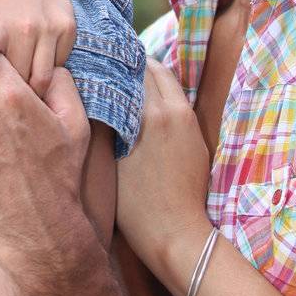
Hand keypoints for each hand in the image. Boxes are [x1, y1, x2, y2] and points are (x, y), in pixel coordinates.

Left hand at [0, 0, 75, 98]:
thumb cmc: (2, 8)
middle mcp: (22, 27)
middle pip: (19, 77)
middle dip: (14, 95)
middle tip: (11, 107)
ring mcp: (47, 28)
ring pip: (43, 77)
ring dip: (36, 91)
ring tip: (30, 97)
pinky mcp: (67, 29)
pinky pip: (60, 65)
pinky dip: (51, 72)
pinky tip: (43, 65)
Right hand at [116, 60, 212, 294]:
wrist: (175, 235)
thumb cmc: (135, 205)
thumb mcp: (111, 159)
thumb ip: (108, 121)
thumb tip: (98, 94)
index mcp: (149, 114)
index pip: (131, 69)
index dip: (113, 63)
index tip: (98, 61)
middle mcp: (173, 110)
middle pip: (153, 69)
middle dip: (133, 66)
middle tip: (111, 68)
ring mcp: (189, 122)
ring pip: (169, 83)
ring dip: (150, 79)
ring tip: (127, 85)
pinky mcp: (197, 136)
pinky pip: (178, 102)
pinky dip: (162, 96)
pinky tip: (145, 109)